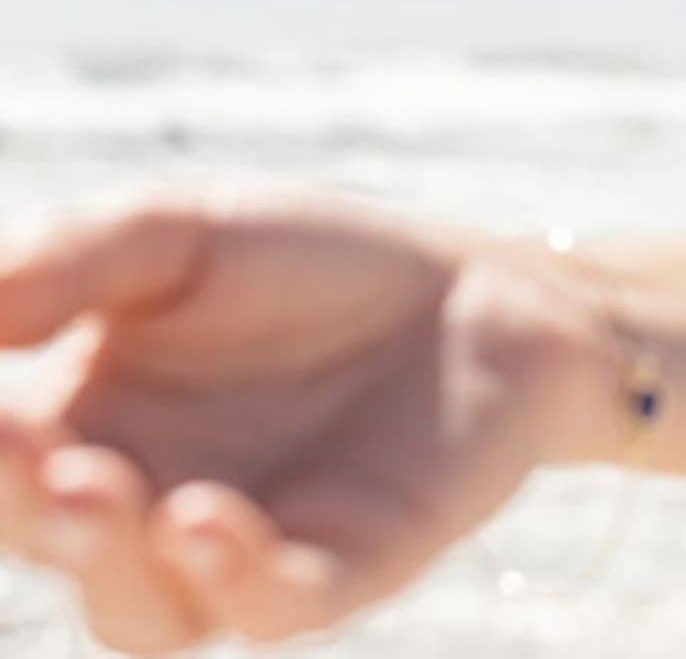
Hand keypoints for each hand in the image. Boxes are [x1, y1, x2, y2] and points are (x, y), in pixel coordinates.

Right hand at [0, 184, 602, 654]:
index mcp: (81, 432)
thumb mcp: (182, 237)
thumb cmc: (312, 264)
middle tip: (13, 446)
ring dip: (107, 561)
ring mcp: (242, 551)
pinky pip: (278, 604)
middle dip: (16, 503)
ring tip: (95, 488)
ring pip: (144, 611)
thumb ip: (72, 263)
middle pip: (52, 542)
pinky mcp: (346, 566)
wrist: (476, 289)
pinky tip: (208, 518)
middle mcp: (144, 512)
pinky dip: (239, 578)